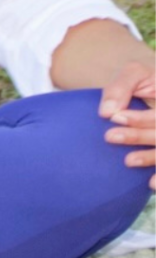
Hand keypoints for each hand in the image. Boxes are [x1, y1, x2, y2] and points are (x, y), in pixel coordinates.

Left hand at [99, 59, 155, 190]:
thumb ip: (121, 87)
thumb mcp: (135, 73)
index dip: (139, 118)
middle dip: (138, 136)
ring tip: (127, 161)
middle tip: (110, 137)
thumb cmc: (145, 81)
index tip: (114, 117)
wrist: (154, 90)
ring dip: (150, 158)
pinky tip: (150, 184)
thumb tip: (106, 112)